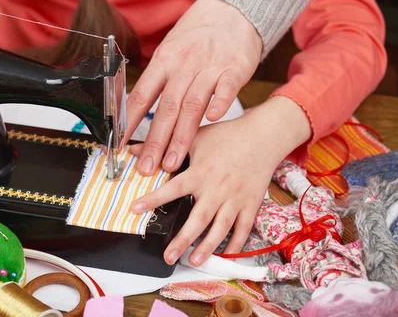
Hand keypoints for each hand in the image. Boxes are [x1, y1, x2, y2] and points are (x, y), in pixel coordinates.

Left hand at [125, 0, 261, 175]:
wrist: (231, 12)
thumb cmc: (196, 38)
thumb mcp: (170, 53)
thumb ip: (157, 82)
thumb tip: (132, 112)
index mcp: (163, 62)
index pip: (141, 97)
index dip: (129, 124)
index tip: (120, 146)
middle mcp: (183, 65)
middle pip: (165, 108)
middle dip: (155, 142)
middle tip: (147, 167)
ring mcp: (209, 67)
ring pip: (192, 105)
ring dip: (181, 137)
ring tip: (172, 162)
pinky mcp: (234, 69)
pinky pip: (225, 89)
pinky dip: (219, 104)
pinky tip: (211, 120)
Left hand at [131, 96, 311, 265]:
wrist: (263, 136)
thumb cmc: (227, 136)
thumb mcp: (194, 136)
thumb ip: (165, 146)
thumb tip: (134, 150)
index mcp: (201, 172)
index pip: (173, 188)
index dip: (154, 199)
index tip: (136, 209)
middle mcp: (217, 188)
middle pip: (198, 218)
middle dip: (183, 239)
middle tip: (169, 256)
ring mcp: (235, 198)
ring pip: (221, 227)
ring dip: (208, 246)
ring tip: (194, 261)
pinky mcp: (250, 204)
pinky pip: (243, 228)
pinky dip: (236, 243)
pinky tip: (225, 254)